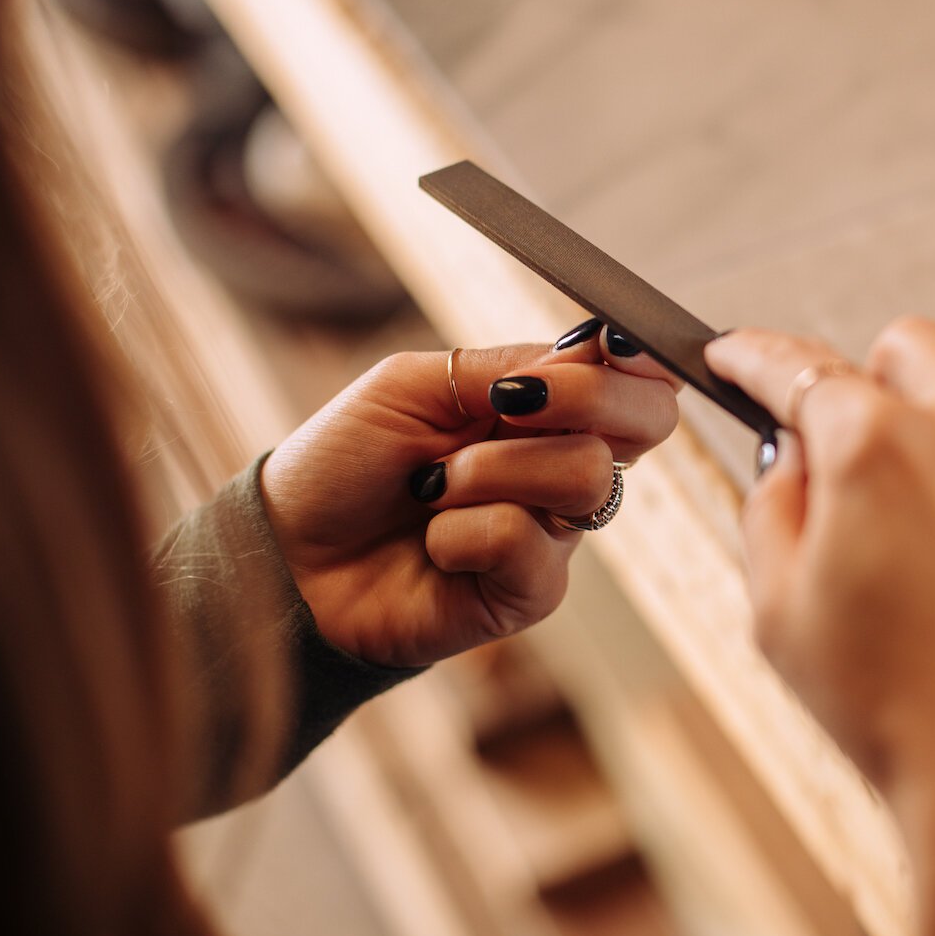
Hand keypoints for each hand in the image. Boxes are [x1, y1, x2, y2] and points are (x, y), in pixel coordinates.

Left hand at [262, 322, 679, 668]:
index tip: (609, 342)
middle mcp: (561, 467)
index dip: (640, 356)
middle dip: (588, 397)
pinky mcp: (528, 593)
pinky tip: (431, 543)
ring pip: (584, 477)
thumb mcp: (416, 384)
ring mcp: (551, 533)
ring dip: (493, 470)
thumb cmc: (344, 463)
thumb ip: (507, 366)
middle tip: (507, 404)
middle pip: (648, 422)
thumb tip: (592, 351)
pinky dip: (463, 532)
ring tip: (432, 488)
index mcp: (544, 409)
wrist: (287, 553)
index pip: (636, 377)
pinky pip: (527, 543)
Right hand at [707, 318, 934, 935]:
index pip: (801, 367)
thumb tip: (795, 457)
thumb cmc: (903, 720)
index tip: (744, 355)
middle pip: (913, 352)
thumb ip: (774, 503)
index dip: (759, 357)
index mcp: (878, 446)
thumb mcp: (778, 610)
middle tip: (866, 464)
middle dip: (878, 389)